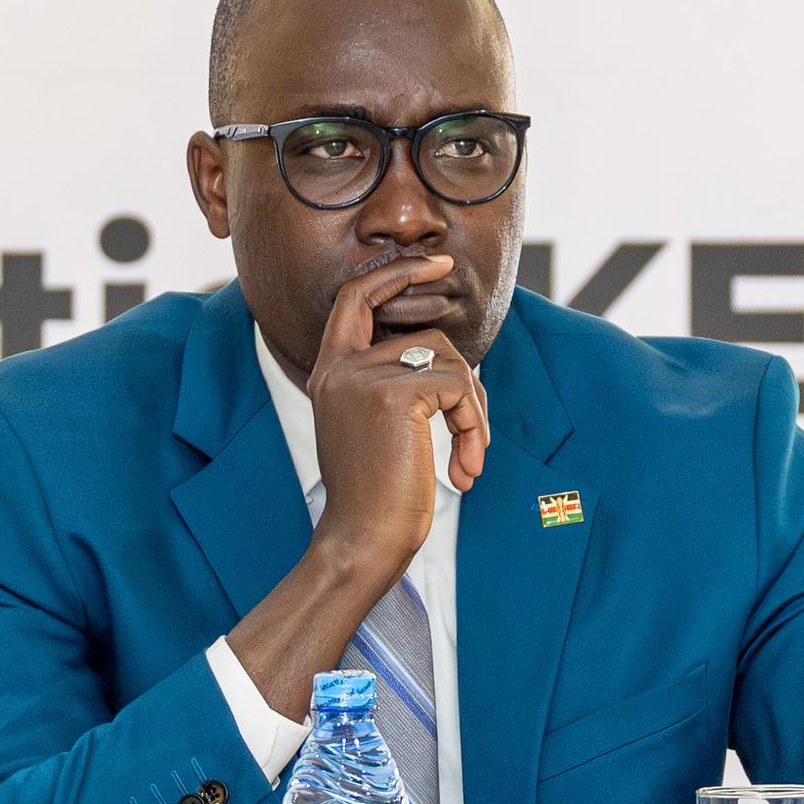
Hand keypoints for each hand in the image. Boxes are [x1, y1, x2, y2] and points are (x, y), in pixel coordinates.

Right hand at [299, 252, 491, 588]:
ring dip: (474, 414)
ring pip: (450, 363)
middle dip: (465, 385)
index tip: (438, 262)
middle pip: (428, 337)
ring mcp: (363, 377)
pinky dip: (474, 426)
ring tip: (467, 462)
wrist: (362, 541)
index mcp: (330, 372)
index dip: (397, 272)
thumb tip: (453, 362)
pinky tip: (462, 469)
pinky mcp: (395, 395)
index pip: (356, 296)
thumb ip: (394, 384)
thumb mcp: (374, 428)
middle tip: (473, 436)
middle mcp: (340, 367)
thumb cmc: (376, 497)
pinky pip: (458, 387)